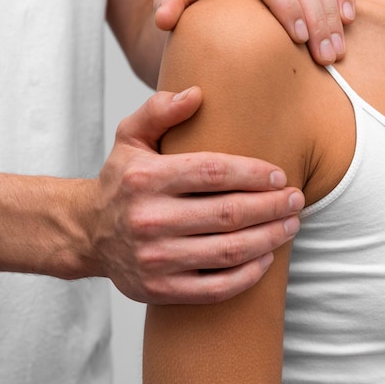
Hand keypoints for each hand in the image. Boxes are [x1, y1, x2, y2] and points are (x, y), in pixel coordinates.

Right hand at [92, 87, 302, 304]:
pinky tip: (266, 258)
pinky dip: (248, 275)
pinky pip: (215, 288)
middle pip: (227, 214)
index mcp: (144, 178)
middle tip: (296, 199)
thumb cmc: (120, 179)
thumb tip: (196, 94)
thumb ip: (158, 110)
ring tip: (290, 225)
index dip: (253, 174)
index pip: (212, 173)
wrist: (88, 231)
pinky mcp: (159, 289)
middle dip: (271, 207)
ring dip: (269, 238)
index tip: (280, 174)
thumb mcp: (129, 137)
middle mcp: (148, 219)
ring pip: (228, 251)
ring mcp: (154, 259)